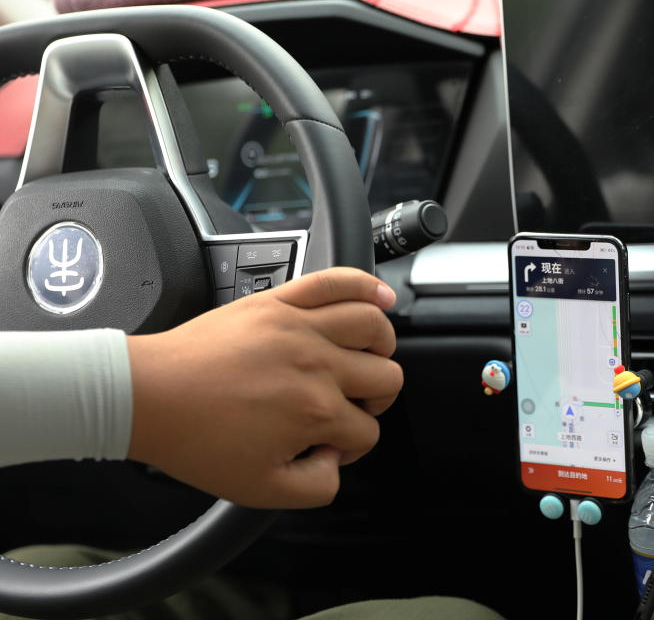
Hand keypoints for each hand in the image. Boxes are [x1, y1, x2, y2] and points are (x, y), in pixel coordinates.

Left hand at [126, 267, 402, 508]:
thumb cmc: (195, 438)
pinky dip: (365, 284)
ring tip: (369, 359)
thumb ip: (316, 487)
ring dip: (382, 347)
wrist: (149, 397)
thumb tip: (337, 461)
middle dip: (376, 400)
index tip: (328, 446)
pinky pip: (335, 281)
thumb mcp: (259, 491)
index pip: (367, 430)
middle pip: (386, 377)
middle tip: (349, 407)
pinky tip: (380, 297)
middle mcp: (317, 364)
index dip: (353, 445)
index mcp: (315, 411)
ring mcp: (300, 327)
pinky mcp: (279, 302)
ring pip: (374, 326)